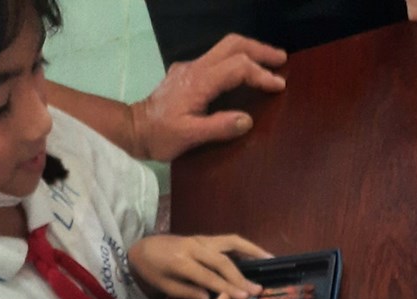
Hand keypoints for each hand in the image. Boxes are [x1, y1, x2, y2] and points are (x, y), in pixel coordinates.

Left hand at [128, 233, 272, 298]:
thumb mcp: (166, 287)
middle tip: (257, 291)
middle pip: (222, 261)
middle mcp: (194, 246)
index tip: (244, 298)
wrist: (142, 247)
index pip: (208, 275)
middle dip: (241, 276)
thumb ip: (190, 292)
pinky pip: (229, 240)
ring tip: (270, 262)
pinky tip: (261, 254)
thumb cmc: (152, 271)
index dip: (226, 286)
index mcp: (181, 261)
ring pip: (231, 244)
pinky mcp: (206, 238)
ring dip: (252, 252)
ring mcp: (201, 239)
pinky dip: (247, 246)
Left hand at [131, 34, 286, 160]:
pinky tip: (245, 73)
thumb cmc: (161, 135)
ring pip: (225, 48)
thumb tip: (247, 120)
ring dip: (249, 51)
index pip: (237, 68)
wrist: (134, 128)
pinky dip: (237, 61)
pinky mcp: (188, 73)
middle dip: (259, 50)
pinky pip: (217, 59)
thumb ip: (219, 127)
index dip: (260, 74)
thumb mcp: (190, 136)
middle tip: (281, 60)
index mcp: (199, 81)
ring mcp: (191, 68)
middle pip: (232, 45)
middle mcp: (196, 67)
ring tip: (270, 62)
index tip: (279, 85)